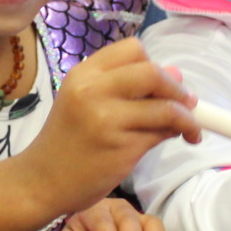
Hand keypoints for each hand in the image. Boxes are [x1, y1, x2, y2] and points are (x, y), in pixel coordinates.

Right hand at [13, 39, 198, 217]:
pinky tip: (177, 138)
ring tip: (189, 128)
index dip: (154, 64)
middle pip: (153, 73)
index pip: (134, 49)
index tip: (161, 83)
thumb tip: (176, 72)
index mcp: (84, 73)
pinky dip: (177, 134)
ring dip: (186, 117)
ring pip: (165, 107)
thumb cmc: (66, 142)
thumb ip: (127, 87)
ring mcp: (107, 119)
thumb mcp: (86, 103)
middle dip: (177, 88)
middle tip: (187, 103)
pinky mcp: (120, 147)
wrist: (41, 182)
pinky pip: (161, 133)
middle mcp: (93, 90)